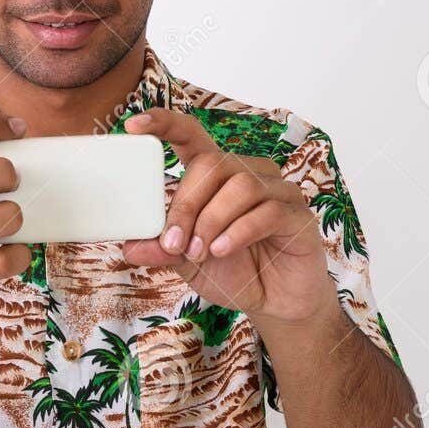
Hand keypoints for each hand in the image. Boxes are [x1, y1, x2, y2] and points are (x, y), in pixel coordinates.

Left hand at [120, 108, 335, 322]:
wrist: (271, 303)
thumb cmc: (230, 270)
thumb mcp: (185, 260)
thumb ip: (161, 248)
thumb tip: (130, 246)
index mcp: (216, 176)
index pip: (192, 135)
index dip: (165, 123)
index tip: (134, 124)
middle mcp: (248, 174)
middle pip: (212, 163)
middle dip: (186, 204)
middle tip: (174, 242)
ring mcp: (278, 192)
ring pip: (241, 186)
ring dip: (211, 222)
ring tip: (200, 252)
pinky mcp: (298, 216)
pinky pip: (267, 211)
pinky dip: (237, 232)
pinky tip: (221, 251)